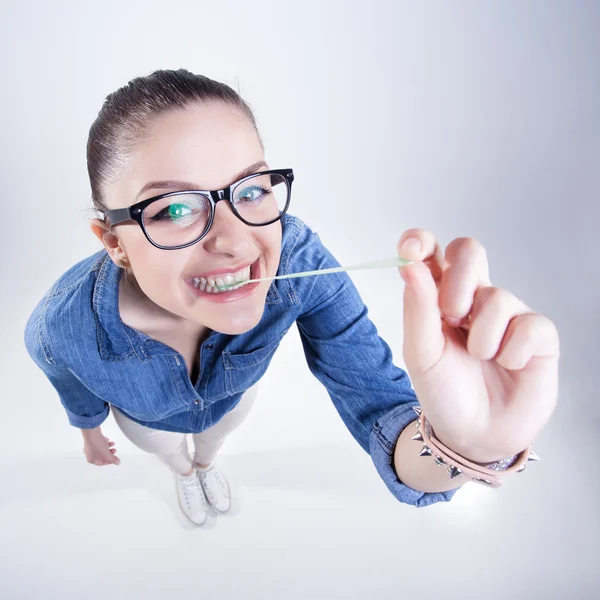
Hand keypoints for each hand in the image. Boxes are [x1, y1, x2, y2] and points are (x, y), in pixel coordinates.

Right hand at [82, 427, 120, 465]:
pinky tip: (107, 440)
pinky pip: (99, 442)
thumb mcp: (107, 454)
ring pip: (101, 448)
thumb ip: (113, 459)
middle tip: (114, 451)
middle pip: (101, 455)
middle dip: (109, 453)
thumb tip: (118, 462)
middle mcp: (89, 454)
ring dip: (108, 446)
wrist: (92, 434)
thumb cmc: (97, 446)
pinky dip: (104, 442)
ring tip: (112, 444)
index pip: (101, 463)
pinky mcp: (92, 440)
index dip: (109, 461)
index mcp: (91, 459)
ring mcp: (90, 446)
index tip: (114, 459)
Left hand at [397, 230, 559, 462]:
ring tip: (479, 358)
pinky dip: (511, 352)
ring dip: (481, 336)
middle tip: (451, 317)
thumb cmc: (444, 391)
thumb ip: (417, 309)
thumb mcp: (420, 353)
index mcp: (439, 297)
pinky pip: (529, 325)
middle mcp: (473, 298)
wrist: (474, 433)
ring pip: (497, 296)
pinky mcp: (538, 334)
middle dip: (459, 281)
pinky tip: (506, 365)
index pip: (432, 252)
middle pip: (470, 251)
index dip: (421, 241)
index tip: (411, 248)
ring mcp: (507, 314)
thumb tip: (409, 264)